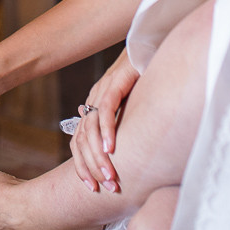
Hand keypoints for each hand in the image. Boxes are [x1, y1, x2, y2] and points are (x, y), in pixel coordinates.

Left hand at [70, 49, 138, 193]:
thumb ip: (125, 123)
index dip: (82, 165)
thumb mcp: (134, 105)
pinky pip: (106, 108)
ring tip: (109, 175)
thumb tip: (123, 149)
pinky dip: (107, 130)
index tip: (92, 188)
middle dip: (90, 167)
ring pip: (91, 129)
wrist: (149, 41)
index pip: (79, 142)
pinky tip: (112, 148)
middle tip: (103, 188)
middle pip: (81, 140)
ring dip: (99, 155)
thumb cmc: (145, 76)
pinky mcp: (115, 81)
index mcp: (94, 107)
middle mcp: (93, 100)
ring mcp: (102, 90)